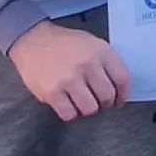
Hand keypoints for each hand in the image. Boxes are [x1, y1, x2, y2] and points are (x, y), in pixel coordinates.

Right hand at [7, 20, 131, 119]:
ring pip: (90, 109)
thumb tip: (118, 86)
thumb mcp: (92, 42)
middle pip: (107, 96)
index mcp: (100, 51)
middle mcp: (87, 65)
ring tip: (81, 101)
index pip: (122, 78)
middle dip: (105, 103)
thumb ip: (106, 61)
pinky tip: (68, 103)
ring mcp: (69, 79)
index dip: (123, 93)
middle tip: (98, 101)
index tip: (118, 100)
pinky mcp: (52, 93)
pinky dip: (70, 112)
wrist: (33, 40)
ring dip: (87, 108)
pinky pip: (69, 114)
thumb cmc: (64, 43)